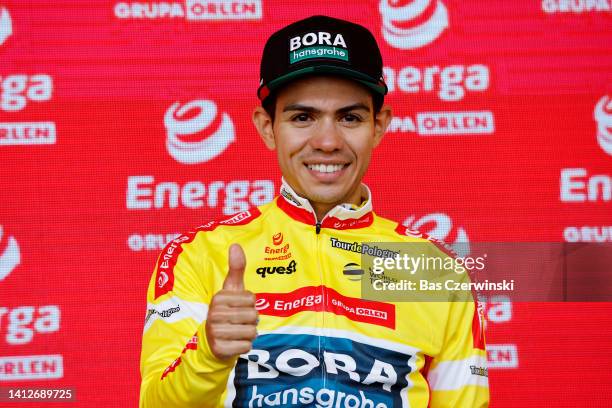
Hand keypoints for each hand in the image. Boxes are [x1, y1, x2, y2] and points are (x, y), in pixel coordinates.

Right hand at [205, 244, 257, 359]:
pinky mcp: (219, 349)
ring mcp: (215, 332)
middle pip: (253, 316)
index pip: (252, 299)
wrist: (210, 342)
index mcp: (218, 298)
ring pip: (251, 332)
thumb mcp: (231, 290)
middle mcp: (214, 314)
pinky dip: (244, 346)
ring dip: (249, 334)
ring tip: (237, 332)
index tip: (238, 307)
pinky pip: (246, 346)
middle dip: (251, 321)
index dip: (251, 305)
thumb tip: (235, 245)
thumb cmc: (226, 312)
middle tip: (238, 322)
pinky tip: (234, 343)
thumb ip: (236, 269)